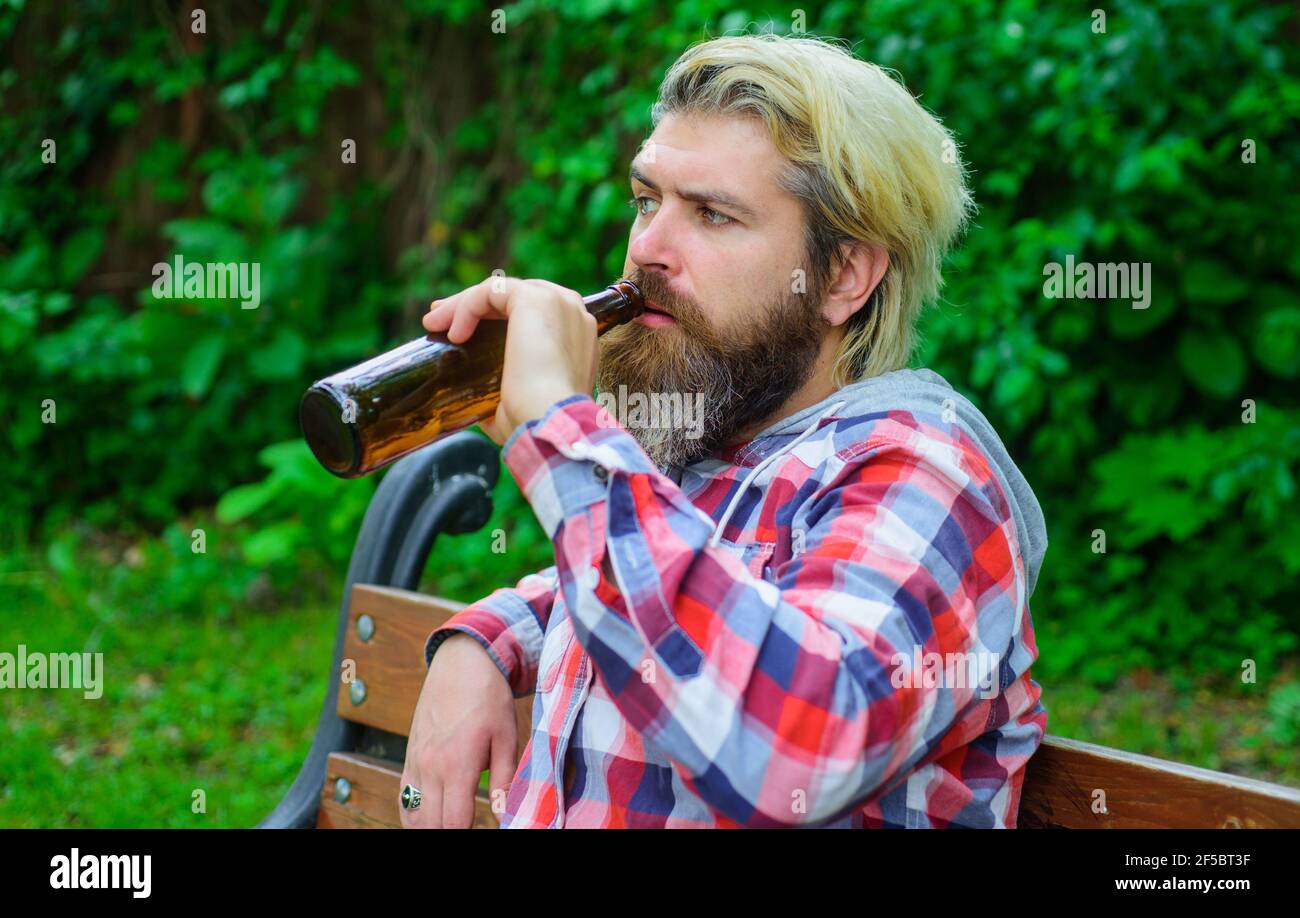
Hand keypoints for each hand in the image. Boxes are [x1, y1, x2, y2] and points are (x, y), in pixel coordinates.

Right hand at [399, 633, 518, 827]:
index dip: (467, 833)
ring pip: (412, 815)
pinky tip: (431, 817)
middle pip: (431, 825)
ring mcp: (415, 762)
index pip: (454, 823)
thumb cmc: (489, 698)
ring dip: (430, 826)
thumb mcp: (507, 737)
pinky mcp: (409, 755)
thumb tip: (505, 817)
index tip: (482, 828)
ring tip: (451, 822)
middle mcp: (430, 767)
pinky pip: (403, 797)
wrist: (460, 662)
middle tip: (468, 824)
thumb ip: (505, 781)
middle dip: (448, 832)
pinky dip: (414, 814)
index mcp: (457, 765)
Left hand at [422, 276, 598, 444]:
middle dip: (472, 305)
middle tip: (438, 322)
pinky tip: (453, 333)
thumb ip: (502, 395)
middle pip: (513, 297)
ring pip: (500, 290)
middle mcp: (571, 313)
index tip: (458, 332)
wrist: (548, 421)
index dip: (491, 317)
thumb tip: (478, 406)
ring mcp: (557, 302)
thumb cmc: (534, 421)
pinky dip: (466, 306)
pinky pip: (492, 290)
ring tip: (433, 325)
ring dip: (462, 304)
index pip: (530, 313)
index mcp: (575, 337)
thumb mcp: (519, 403)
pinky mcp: (535, 298)